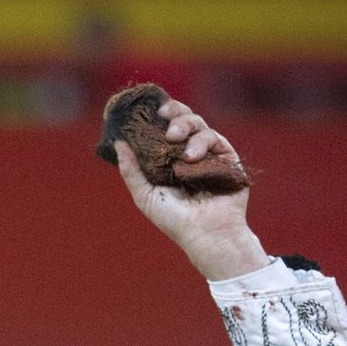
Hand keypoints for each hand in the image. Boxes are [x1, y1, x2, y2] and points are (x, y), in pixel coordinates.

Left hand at [113, 100, 268, 280]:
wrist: (205, 234)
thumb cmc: (175, 220)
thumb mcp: (145, 196)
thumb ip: (131, 170)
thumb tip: (118, 142)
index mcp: (171, 159)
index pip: (166, 127)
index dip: (160, 115)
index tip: (151, 110)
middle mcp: (191, 153)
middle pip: (185, 119)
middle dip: (175, 113)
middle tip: (164, 118)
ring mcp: (210, 155)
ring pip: (200, 125)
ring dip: (186, 127)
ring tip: (178, 145)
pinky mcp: (228, 159)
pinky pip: (216, 139)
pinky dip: (203, 143)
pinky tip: (192, 157)